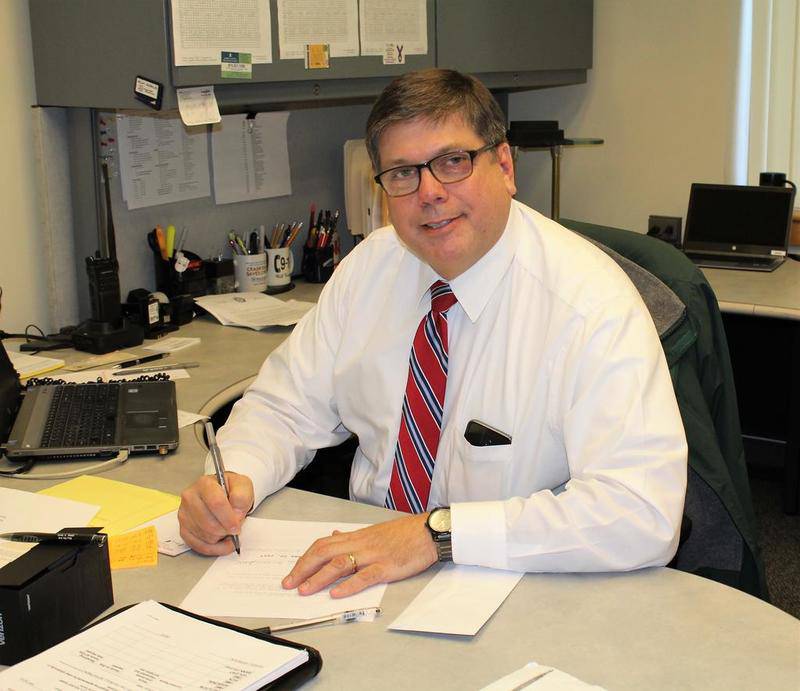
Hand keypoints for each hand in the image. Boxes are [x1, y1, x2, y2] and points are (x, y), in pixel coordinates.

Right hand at [178, 472, 253, 554]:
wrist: (222, 493)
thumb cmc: (231, 489)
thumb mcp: (243, 485)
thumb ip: (242, 497)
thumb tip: (236, 514)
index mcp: (205, 484)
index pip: (216, 503)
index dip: (228, 518)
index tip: (237, 526)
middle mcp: (190, 497)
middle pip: (209, 522)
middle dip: (226, 529)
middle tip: (235, 528)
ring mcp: (184, 514)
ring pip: (205, 536)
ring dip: (221, 538)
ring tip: (228, 530)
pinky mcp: (183, 529)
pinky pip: (199, 546)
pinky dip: (214, 548)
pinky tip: (222, 543)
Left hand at [282, 513, 437, 597]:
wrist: (428, 530)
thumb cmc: (404, 533)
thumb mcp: (374, 531)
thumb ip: (353, 536)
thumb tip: (335, 535)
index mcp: (357, 537)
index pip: (323, 545)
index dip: (305, 559)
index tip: (292, 572)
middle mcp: (360, 544)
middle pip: (324, 553)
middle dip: (303, 569)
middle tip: (289, 584)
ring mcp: (373, 555)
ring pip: (339, 563)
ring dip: (319, 578)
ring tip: (305, 590)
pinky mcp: (387, 566)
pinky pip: (365, 575)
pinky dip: (348, 585)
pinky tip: (336, 593)